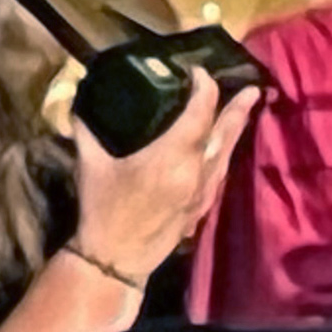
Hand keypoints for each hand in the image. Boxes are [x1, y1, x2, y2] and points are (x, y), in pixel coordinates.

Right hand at [72, 71, 258, 280]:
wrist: (116, 259)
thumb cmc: (103, 210)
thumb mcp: (91, 167)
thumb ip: (85, 132)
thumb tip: (76, 104)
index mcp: (173, 155)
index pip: (200, 112)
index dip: (204, 88)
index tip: (198, 72)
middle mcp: (198, 170)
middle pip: (226, 131)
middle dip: (240, 107)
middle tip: (255, 88)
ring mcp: (205, 190)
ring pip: (228, 152)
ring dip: (236, 129)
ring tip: (245, 110)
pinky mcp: (204, 206)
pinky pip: (222, 171)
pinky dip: (225, 153)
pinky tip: (225, 147)